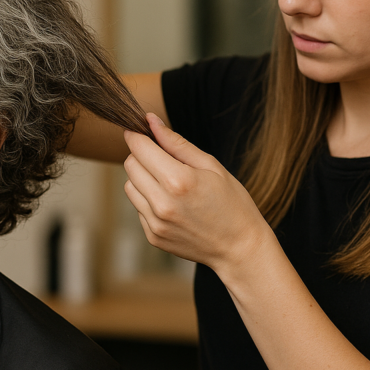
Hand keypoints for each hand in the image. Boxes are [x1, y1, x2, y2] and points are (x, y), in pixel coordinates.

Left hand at [123, 114, 270, 273]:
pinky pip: (138, 207)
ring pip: (129, 186)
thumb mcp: (211, 166)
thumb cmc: (232, 203)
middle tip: (163, 158)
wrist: (240, 248)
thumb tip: (151, 121)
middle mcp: (162, 203)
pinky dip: (149, 200)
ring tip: (169, 183)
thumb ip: (176, 143)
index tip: (139, 129)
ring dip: (142, 178)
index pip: (139, 148)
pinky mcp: (153, 236)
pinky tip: (172, 204)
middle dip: (141, 155)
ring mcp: (155, 223)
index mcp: (178, 180)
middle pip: (130, 165)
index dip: (136, 135)